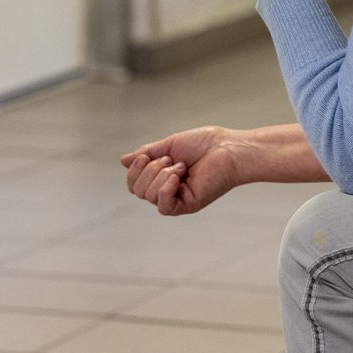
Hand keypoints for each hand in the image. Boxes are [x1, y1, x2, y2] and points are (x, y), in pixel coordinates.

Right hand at [120, 126, 248, 215]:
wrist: (228, 148)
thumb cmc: (204, 144)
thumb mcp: (168, 145)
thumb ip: (146, 154)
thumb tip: (123, 160)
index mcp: (162, 177)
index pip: (134, 184)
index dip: (134, 170)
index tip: (148, 155)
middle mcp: (168, 191)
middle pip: (137, 190)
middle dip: (149, 170)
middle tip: (172, 160)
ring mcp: (178, 199)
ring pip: (149, 196)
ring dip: (160, 174)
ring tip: (181, 166)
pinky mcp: (189, 205)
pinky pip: (164, 207)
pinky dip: (165, 189)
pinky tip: (177, 177)